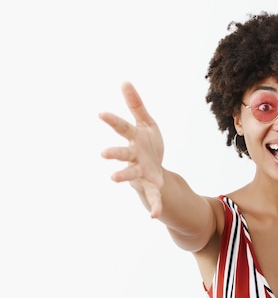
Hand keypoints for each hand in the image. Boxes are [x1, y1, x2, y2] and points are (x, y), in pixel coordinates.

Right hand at [99, 82, 164, 217]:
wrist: (155, 168)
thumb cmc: (148, 144)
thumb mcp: (146, 123)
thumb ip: (136, 105)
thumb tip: (125, 81)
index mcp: (134, 140)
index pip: (122, 128)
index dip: (113, 121)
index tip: (101, 114)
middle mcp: (133, 157)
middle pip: (123, 154)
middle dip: (114, 153)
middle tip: (103, 153)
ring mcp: (141, 172)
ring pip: (131, 174)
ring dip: (123, 176)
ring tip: (112, 179)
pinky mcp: (152, 186)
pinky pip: (153, 197)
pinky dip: (154, 206)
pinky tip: (154, 216)